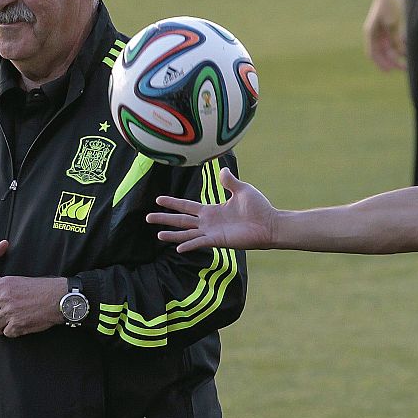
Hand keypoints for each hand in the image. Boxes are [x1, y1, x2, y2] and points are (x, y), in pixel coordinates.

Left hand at [0, 276, 68, 337]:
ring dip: (0, 324)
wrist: (57, 298)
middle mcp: (3, 298)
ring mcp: (9, 312)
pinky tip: (21, 323)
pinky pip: (6, 332)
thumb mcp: (14, 281)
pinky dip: (12, 330)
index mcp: (0, 285)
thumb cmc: (37, 289)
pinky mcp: (17, 325)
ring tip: (13, 318)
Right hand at [148, 168, 275, 253]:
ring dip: (172, 235)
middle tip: (147, 218)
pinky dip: (189, 245)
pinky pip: (200, 243)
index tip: (158, 199)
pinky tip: (178, 247)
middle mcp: (208, 222)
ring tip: (157, 235)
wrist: (270, 223)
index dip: (172, 202)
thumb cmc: (258, 207)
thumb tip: (221, 170)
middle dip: (164, 218)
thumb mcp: (242, 190)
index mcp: (211, 210)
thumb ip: (229, 181)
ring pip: (186, 234)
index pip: (186, 206)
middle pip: (180, 220)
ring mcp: (212, 233)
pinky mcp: (218, 241)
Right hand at [363, 0, 406, 71]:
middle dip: (392, 61)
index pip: (373, 53)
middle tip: (404, 68)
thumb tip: (401, 54)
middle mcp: (375, 33)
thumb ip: (395, 39)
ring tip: (408, 60)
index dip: (380, 63)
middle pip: (382, 52)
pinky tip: (408, 47)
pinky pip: (394, 40)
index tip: (390, 71)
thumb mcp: (392, 24)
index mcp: (371, 33)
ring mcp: (382, 30)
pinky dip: (400, 45)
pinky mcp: (390, 26)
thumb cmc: (389, 5)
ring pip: (389, 47)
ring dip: (398, 54)